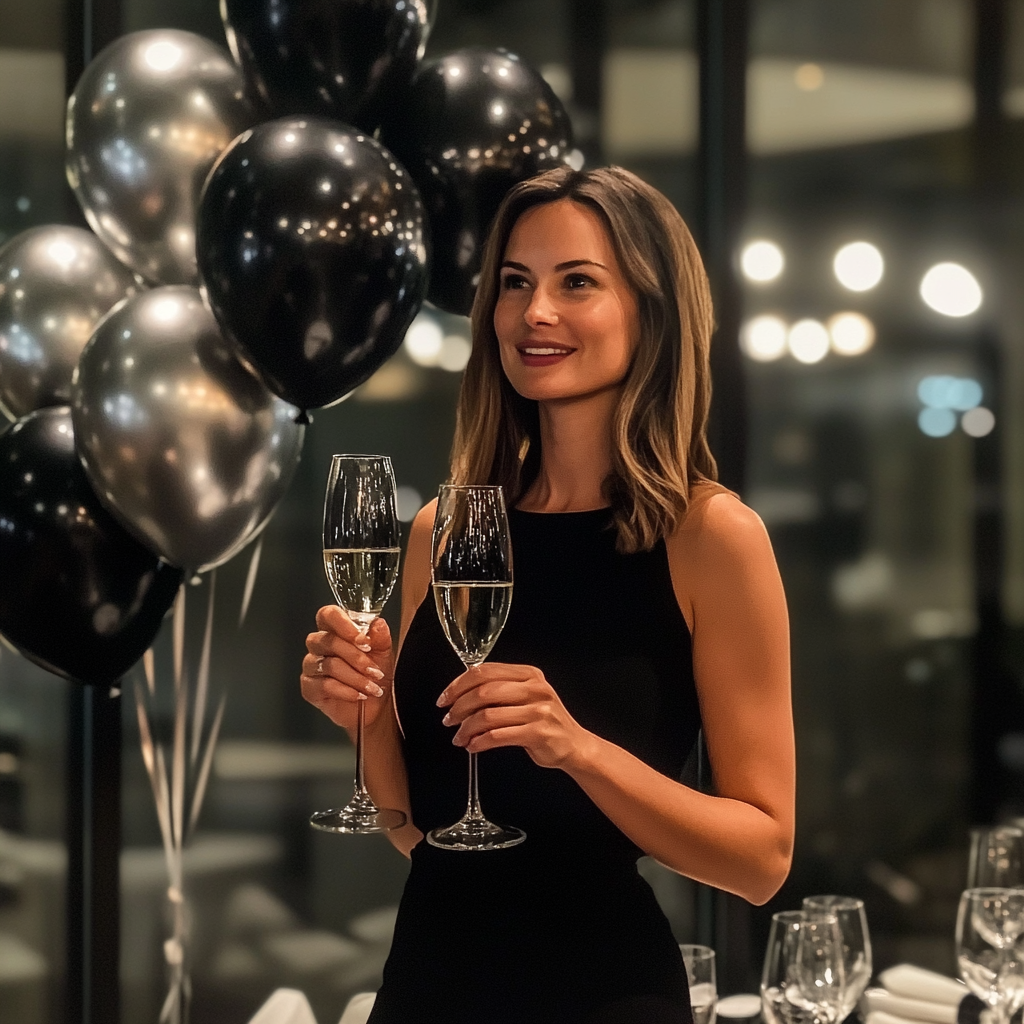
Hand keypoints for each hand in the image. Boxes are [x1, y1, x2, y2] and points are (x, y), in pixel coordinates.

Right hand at [301, 605, 393, 733]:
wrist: (376, 705)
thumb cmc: (376, 675)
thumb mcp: (383, 653)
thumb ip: (380, 636)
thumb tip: (378, 623)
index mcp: (336, 630)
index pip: (328, 615)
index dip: (343, 624)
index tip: (364, 640)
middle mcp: (320, 645)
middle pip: (328, 641)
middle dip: (356, 657)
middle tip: (374, 669)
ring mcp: (312, 666)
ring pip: (329, 665)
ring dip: (355, 677)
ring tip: (372, 686)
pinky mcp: (309, 687)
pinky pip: (324, 685)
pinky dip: (346, 691)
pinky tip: (359, 695)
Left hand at [436, 663, 590, 768]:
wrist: (573, 744)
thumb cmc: (543, 721)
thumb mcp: (526, 696)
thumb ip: (500, 689)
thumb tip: (460, 694)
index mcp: (528, 674)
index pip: (485, 671)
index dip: (458, 684)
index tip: (445, 698)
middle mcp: (535, 688)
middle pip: (484, 691)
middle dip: (459, 707)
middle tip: (448, 720)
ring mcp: (538, 710)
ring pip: (488, 715)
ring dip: (466, 729)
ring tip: (459, 738)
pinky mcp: (538, 733)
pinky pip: (498, 736)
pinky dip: (479, 742)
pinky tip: (473, 746)